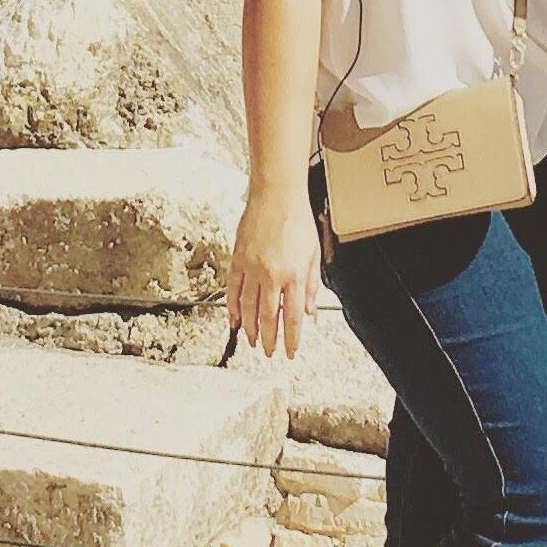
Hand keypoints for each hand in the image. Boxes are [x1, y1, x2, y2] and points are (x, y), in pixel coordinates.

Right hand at [227, 176, 322, 360]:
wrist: (276, 195)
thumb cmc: (297, 220)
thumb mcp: (314, 254)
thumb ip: (311, 285)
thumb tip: (310, 311)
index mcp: (294, 275)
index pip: (293, 317)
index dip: (291, 339)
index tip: (290, 352)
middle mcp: (272, 274)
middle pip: (268, 317)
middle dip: (269, 339)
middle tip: (269, 352)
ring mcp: (252, 268)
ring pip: (248, 307)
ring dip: (249, 328)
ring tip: (252, 341)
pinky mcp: (238, 259)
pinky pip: (233, 290)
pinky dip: (232, 307)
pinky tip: (234, 319)